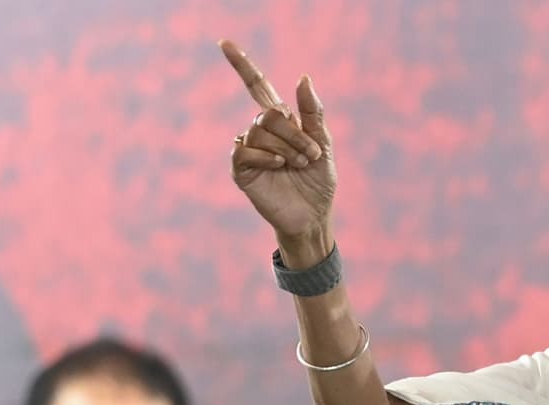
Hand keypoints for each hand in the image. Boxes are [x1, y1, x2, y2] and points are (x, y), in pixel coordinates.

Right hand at [221, 39, 336, 260]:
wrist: (313, 216)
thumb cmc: (319, 182)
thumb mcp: (323, 144)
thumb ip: (313, 113)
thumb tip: (303, 77)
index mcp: (281, 122)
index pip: (257, 87)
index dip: (242, 66)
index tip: (225, 43)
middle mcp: (261, 132)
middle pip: (268, 113)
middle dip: (295, 133)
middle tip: (310, 155)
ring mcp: (249, 150)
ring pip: (258, 130)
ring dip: (286, 147)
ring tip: (298, 165)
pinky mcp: (241, 170)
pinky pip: (244, 150)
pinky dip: (266, 156)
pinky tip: (279, 166)